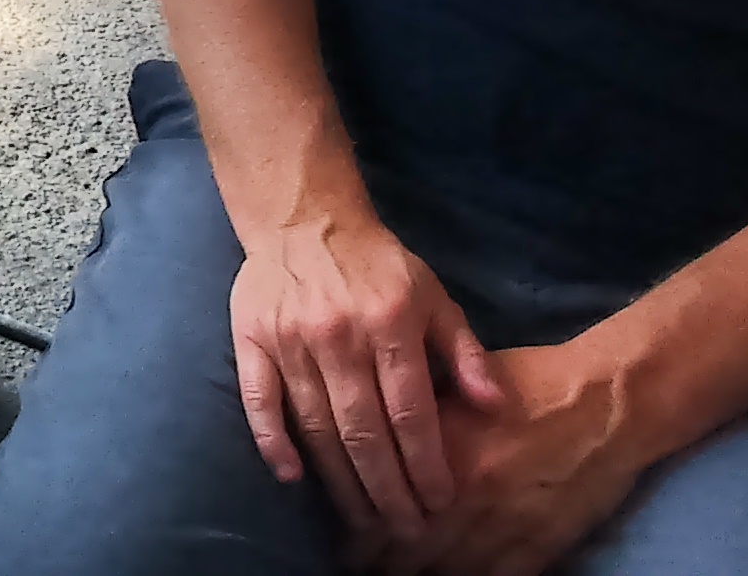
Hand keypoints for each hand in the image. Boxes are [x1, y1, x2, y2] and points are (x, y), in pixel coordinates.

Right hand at [228, 205, 504, 553]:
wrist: (304, 219)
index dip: (426, 464)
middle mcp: (339, 337)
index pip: (410, 413)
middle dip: (388, 489)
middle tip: (406, 528)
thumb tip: (496, 407)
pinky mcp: (251, 340)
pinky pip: (259, 400)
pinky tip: (293, 477)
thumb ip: (466, 353)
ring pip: (316, 425)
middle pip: (364, 431)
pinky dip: (273, 441)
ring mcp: (290, 340)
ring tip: (364, 519)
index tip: (440, 502)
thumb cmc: (379, 266)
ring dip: (341, 480)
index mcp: (389, 325)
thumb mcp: (434, 298)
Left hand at [375, 344, 652, 575]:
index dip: (359, 525)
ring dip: (416, 575)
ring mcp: (509, 524)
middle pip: (409, 546)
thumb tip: (380, 444)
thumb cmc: (533, 382)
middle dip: (380, 560)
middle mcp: (470, 494)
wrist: (609, 401)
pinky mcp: (544, 542)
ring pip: (448, 568)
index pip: (385, 503)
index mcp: (444, 449)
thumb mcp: (462, 389)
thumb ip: (423, 421)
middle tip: (358, 565)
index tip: (347, 533)